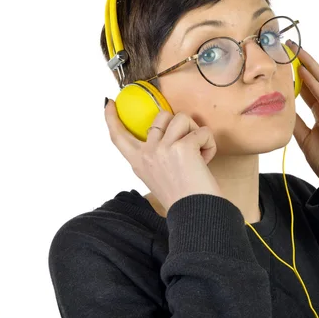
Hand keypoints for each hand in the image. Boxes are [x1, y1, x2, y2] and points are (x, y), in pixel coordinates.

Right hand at [104, 101, 221, 212]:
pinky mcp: (182, 148)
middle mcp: (146, 154)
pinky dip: (209, 144)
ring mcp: (162, 149)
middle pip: (161, 116)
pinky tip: (207, 160)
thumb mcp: (157, 177)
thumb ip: (154, 156)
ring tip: (199, 152)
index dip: (111, 118)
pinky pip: (202, 131)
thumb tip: (162, 136)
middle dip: (181, 125)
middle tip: (190, 146)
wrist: (196, 214)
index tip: (109, 103)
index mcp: (138, 162)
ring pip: (181, 117)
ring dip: (196, 131)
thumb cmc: (183, 198)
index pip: (118, 136)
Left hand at [288, 40, 318, 191]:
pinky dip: (316, 86)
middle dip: (304, 61)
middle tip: (289, 44)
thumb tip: (281, 108)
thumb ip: (295, 122)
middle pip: (317, 79)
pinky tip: (305, 75)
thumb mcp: (304, 138)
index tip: (284, 57)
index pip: (309, 85)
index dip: (297, 71)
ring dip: (310, 66)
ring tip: (296, 51)